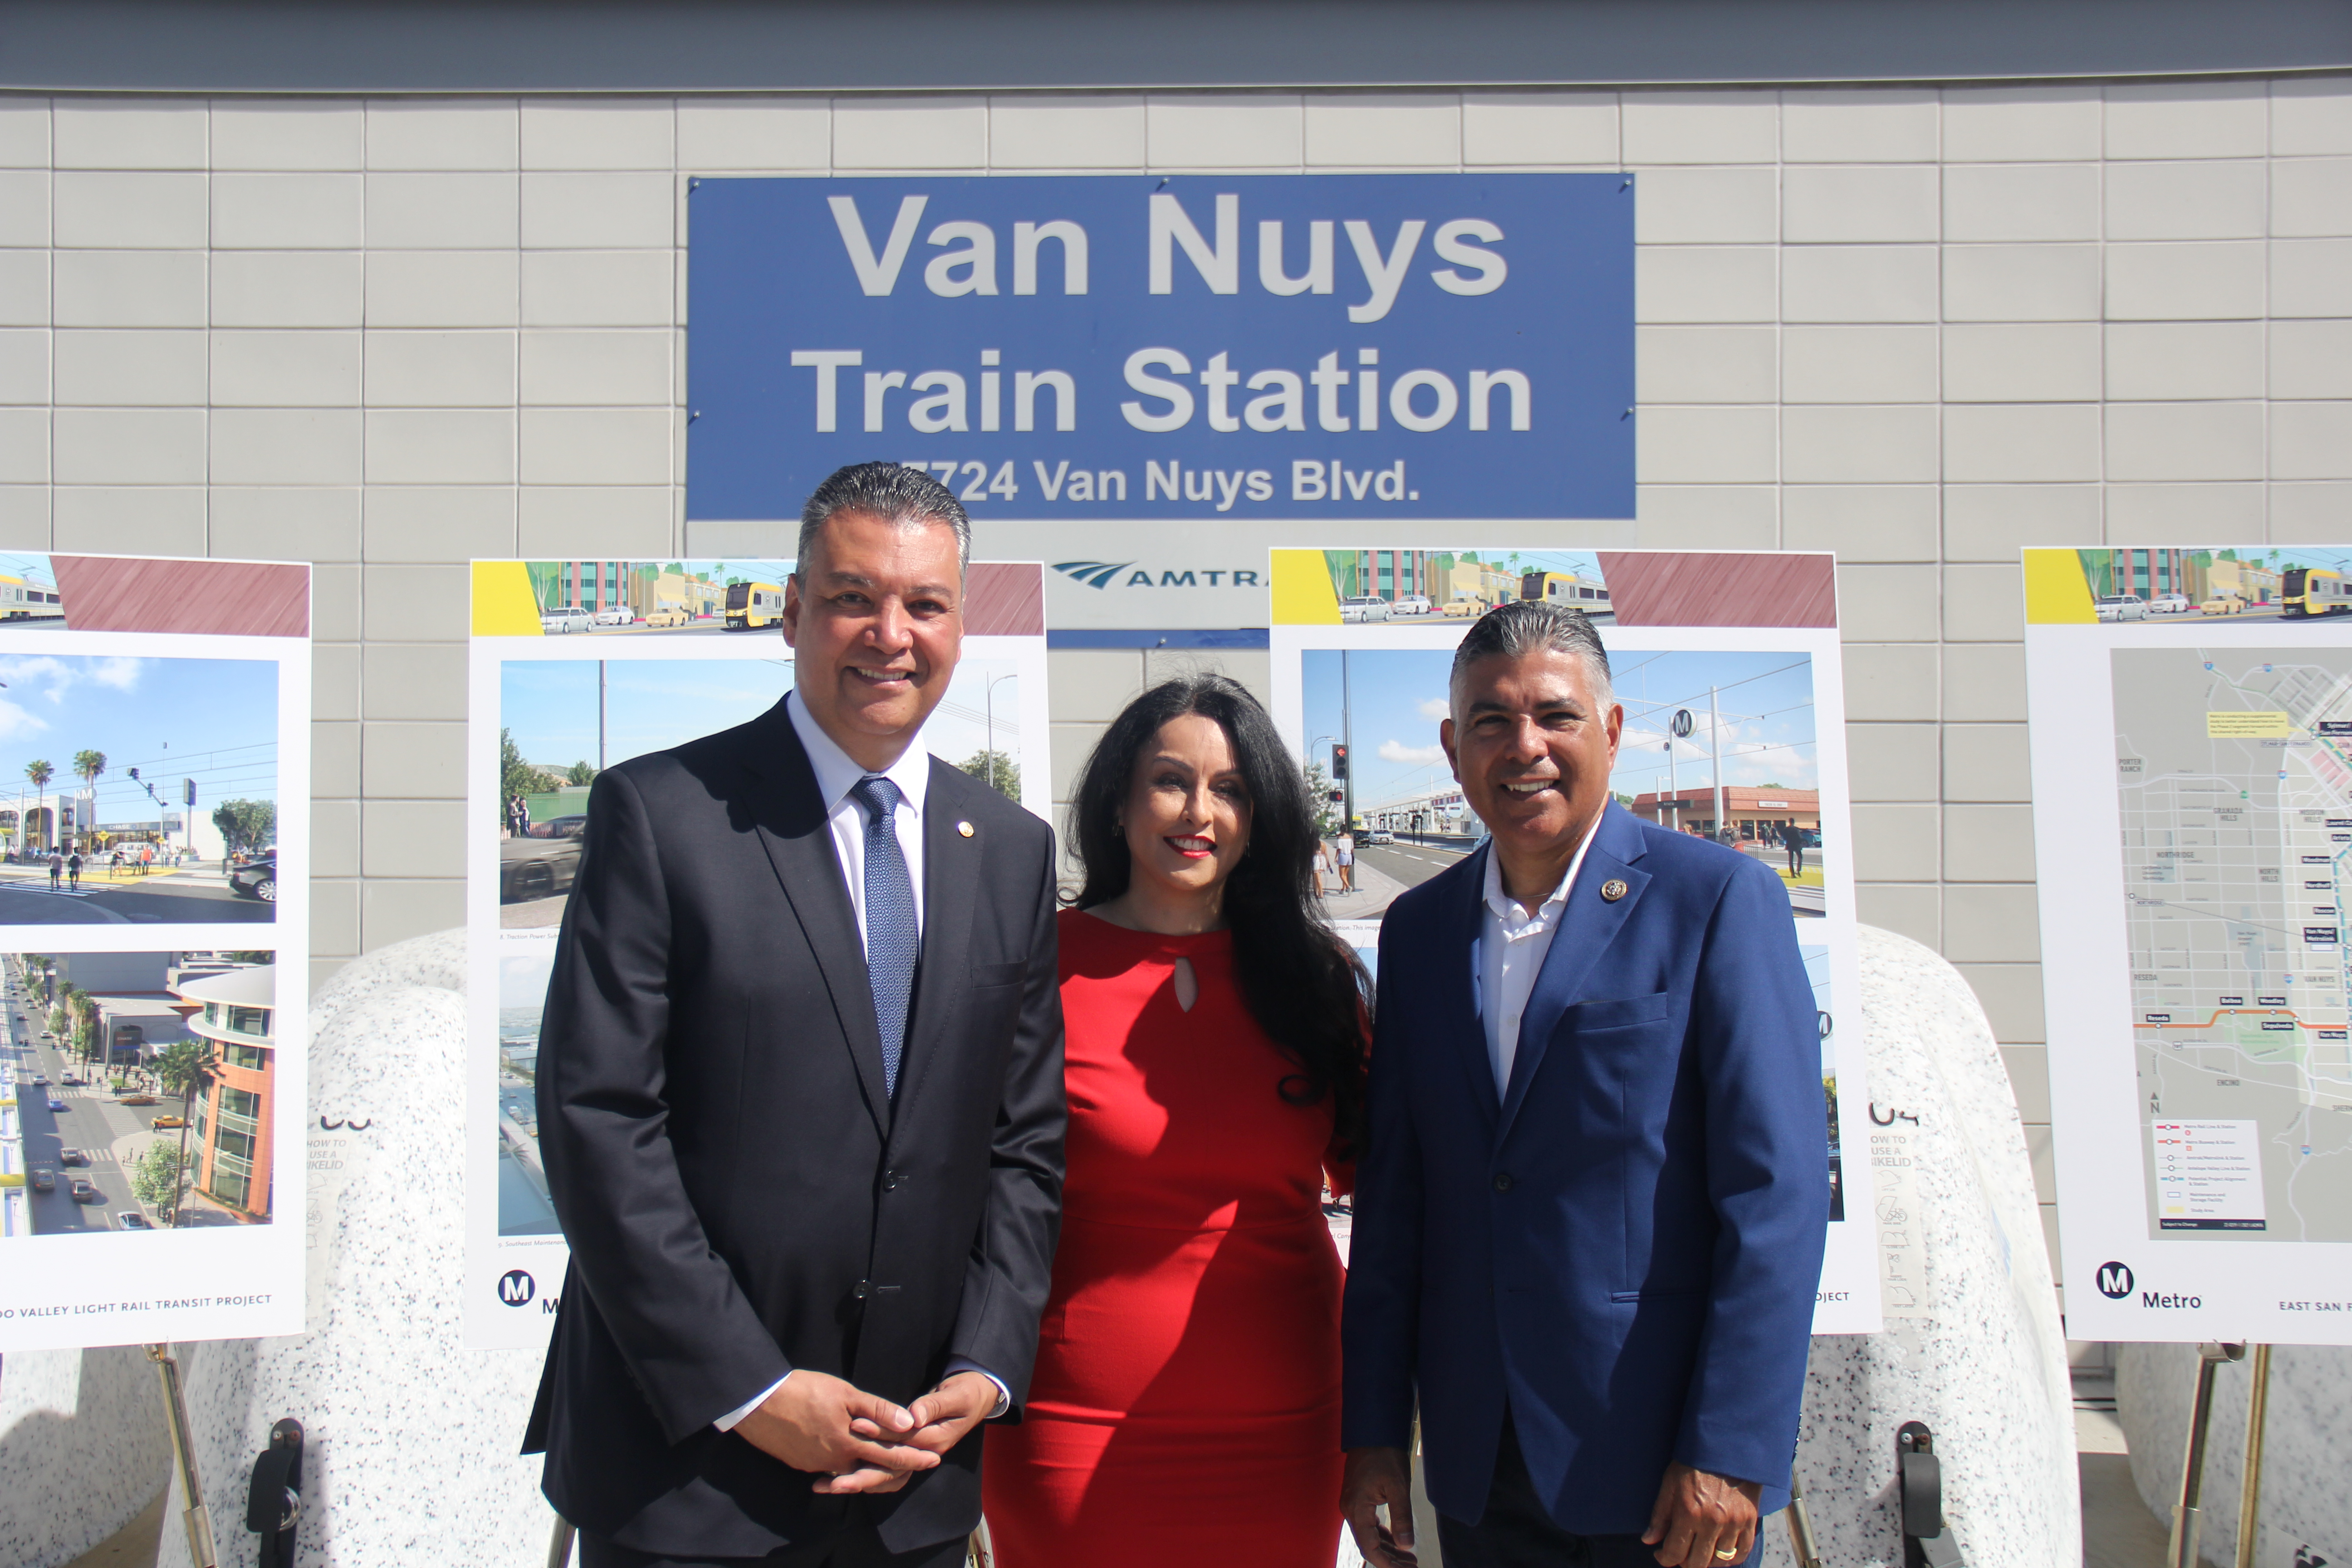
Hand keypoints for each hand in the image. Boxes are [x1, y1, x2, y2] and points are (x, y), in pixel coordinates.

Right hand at [731, 1369, 938, 1494]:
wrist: (757, 1403)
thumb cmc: (803, 1390)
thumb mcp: (845, 1393)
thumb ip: (878, 1410)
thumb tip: (909, 1423)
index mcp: (849, 1443)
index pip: (890, 1454)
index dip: (913, 1456)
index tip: (933, 1458)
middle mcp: (835, 1460)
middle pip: (875, 1468)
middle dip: (901, 1467)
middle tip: (922, 1464)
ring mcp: (817, 1465)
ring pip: (852, 1472)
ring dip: (872, 1469)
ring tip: (889, 1462)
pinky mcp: (802, 1464)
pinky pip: (831, 1470)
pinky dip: (847, 1468)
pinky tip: (853, 1461)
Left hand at [818, 1371, 999, 1495]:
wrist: (975, 1398)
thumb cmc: (966, 1393)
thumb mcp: (956, 1396)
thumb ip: (934, 1405)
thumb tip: (915, 1416)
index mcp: (934, 1441)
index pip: (902, 1441)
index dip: (879, 1434)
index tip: (855, 1425)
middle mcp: (921, 1454)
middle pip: (888, 1468)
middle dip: (859, 1474)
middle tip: (830, 1481)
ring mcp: (913, 1454)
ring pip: (882, 1472)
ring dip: (856, 1479)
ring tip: (827, 1486)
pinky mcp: (905, 1451)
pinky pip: (882, 1466)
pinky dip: (861, 1471)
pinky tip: (837, 1477)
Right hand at [1341, 1446, 1418, 1567]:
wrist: (1372, 1431)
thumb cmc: (1385, 1454)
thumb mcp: (1398, 1486)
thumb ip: (1402, 1517)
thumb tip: (1406, 1546)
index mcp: (1357, 1508)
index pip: (1369, 1546)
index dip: (1385, 1563)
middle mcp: (1351, 1509)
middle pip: (1369, 1543)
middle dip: (1390, 1559)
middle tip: (1411, 1567)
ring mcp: (1353, 1504)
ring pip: (1369, 1535)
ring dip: (1388, 1549)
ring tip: (1409, 1560)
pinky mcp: (1359, 1500)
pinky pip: (1369, 1524)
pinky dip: (1383, 1536)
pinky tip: (1398, 1543)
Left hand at [1641, 1461, 1760, 1566]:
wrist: (1727, 1446)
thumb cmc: (1693, 1463)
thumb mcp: (1670, 1484)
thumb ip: (1660, 1515)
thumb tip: (1649, 1540)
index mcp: (1689, 1512)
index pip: (1675, 1552)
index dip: (1665, 1559)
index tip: (1662, 1555)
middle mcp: (1712, 1522)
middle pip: (1697, 1563)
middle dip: (1684, 1562)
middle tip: (1680, 1554)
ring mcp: (1733, 1523)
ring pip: (1718, 1561)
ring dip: (1706, 1561)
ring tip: (1698, 1552)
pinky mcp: (1749, 1520)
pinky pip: (1741, 1552)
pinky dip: (1730, 1559)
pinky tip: (1719, 1554)